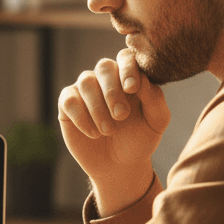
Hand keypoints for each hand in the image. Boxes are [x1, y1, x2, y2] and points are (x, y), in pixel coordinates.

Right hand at [57, 48, 169, 215]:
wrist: (119, 166)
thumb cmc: (140, 139)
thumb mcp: (156, 121)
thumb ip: (154, 98)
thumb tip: (140, 79)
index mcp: (129, 76)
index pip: (126, 58)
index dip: (128, 69)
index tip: (132, 89)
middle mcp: (106, 78)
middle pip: (104, 67)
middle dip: (112, 91)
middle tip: (121, 116)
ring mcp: (85, 90)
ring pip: (86, 82)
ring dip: (98, 108)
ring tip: (109, 131)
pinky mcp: (67, 105)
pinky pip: (69, 100)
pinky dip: (82, 117)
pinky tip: (93, 133)